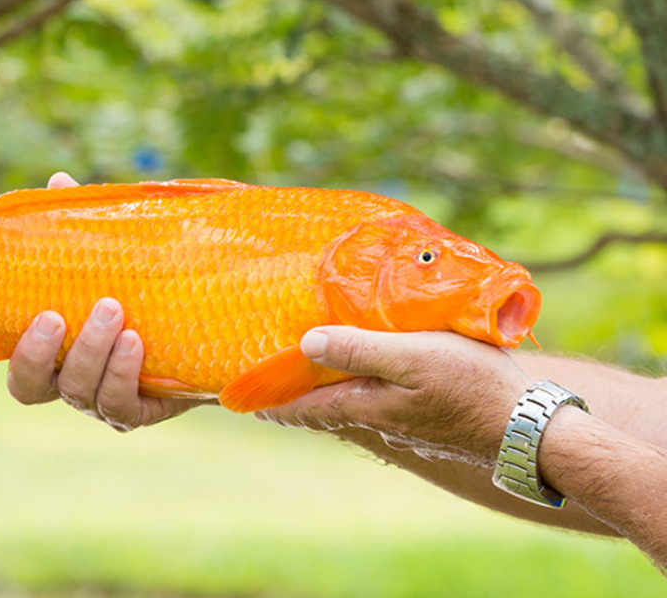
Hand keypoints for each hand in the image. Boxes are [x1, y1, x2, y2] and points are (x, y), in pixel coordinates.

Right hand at [0, 172, 208, 430]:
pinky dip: (122, 372)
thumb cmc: (152, 285)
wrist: (215, 324)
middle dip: (33, 352)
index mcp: (51, 341)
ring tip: (110, 310)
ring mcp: (102, 398)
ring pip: (77, 391)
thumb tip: (60, 182)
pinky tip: (133, 341)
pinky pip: (121, 404)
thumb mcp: (118, 252)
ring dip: (88, 352)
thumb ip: (86, 226)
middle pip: (28, 385)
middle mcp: (68, 376)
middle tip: (54, 315)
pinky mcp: (141, 409)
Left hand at [258, 327, 528, 464]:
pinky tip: (368, 366)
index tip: (240, 397)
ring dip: (325, 386)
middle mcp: (377, 417)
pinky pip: (378, 396)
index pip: (302, 408)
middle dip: (293, 393)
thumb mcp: (411, 358)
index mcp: (364, 405)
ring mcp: (402, 419)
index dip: (271, 402)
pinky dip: (359, 382)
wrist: (529, 426)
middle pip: (322, 406)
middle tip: (270, 374)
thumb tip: (305, 343)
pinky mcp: (425, 413)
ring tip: (310, 364)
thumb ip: (358, 349)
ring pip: (350, 400)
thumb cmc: (470, 386)